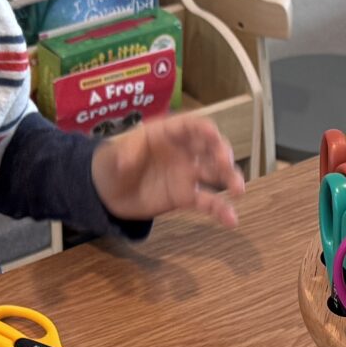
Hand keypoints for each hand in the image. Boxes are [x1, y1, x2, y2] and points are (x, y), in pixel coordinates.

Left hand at [91, 115, 245, 228]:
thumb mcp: (113, 154)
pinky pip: (207, 202)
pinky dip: (220, 210)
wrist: (107, 192)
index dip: (204, 129)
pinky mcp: (185, 197)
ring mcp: (187, 175)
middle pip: (210, 148)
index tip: (214, 136)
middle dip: (221, 153)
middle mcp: (183, 151)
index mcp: (168, 133)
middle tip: (225, 164)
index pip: (192, 126)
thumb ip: (123, 154)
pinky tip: (232, 220)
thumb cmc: (112, 164)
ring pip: (215, 174)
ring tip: (239, 190)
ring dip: (230, 179)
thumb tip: (126, 160)